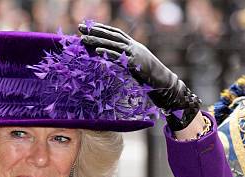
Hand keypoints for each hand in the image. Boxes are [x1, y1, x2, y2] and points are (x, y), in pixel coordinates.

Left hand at [77, 22, 201, 129]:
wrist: (164, 82)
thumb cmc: (149, 77)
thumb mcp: (135, 65)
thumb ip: (125, 60)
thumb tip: (114, 61)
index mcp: (133, 45)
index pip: (115, 33)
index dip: (102, 28)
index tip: (89, 26)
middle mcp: (133, 46)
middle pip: (112, 35)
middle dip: (96, 30)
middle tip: (81, 27)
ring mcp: (134, 53)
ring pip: (112, 44)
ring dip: (97, 40)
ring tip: (84, 39)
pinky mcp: (134, 63)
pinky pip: (118, 57)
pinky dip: (107, 53)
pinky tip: (97, 51)